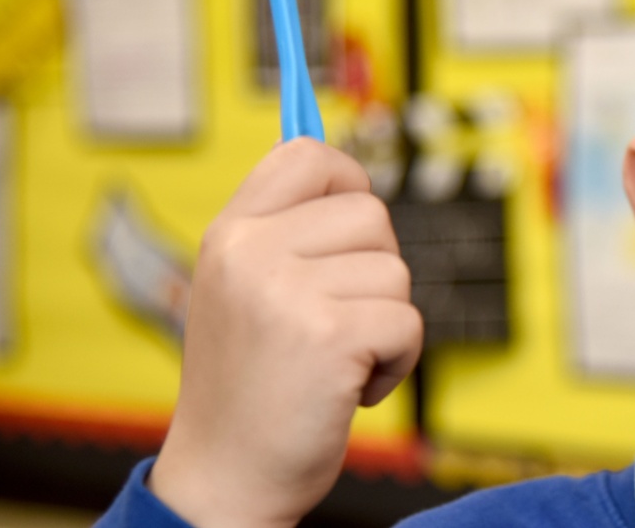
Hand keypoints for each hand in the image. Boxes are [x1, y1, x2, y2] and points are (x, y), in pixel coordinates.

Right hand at [150, 138, 422, 526]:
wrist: (225, 480)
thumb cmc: (249, 387)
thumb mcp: (241, 292)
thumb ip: (284, 233)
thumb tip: (350, 177)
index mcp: (229, 233)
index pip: (306, 153)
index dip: (348, 181)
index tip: (350, 228)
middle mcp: (251, 254)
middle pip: (371, 214)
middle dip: (376, 271)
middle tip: (336, 321)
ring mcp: (287, 293)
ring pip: (396, 272)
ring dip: (386, 323)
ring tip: (337, 362)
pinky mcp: (330, 337)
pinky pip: (409, 323)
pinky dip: (397, 362)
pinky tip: (352, 389)